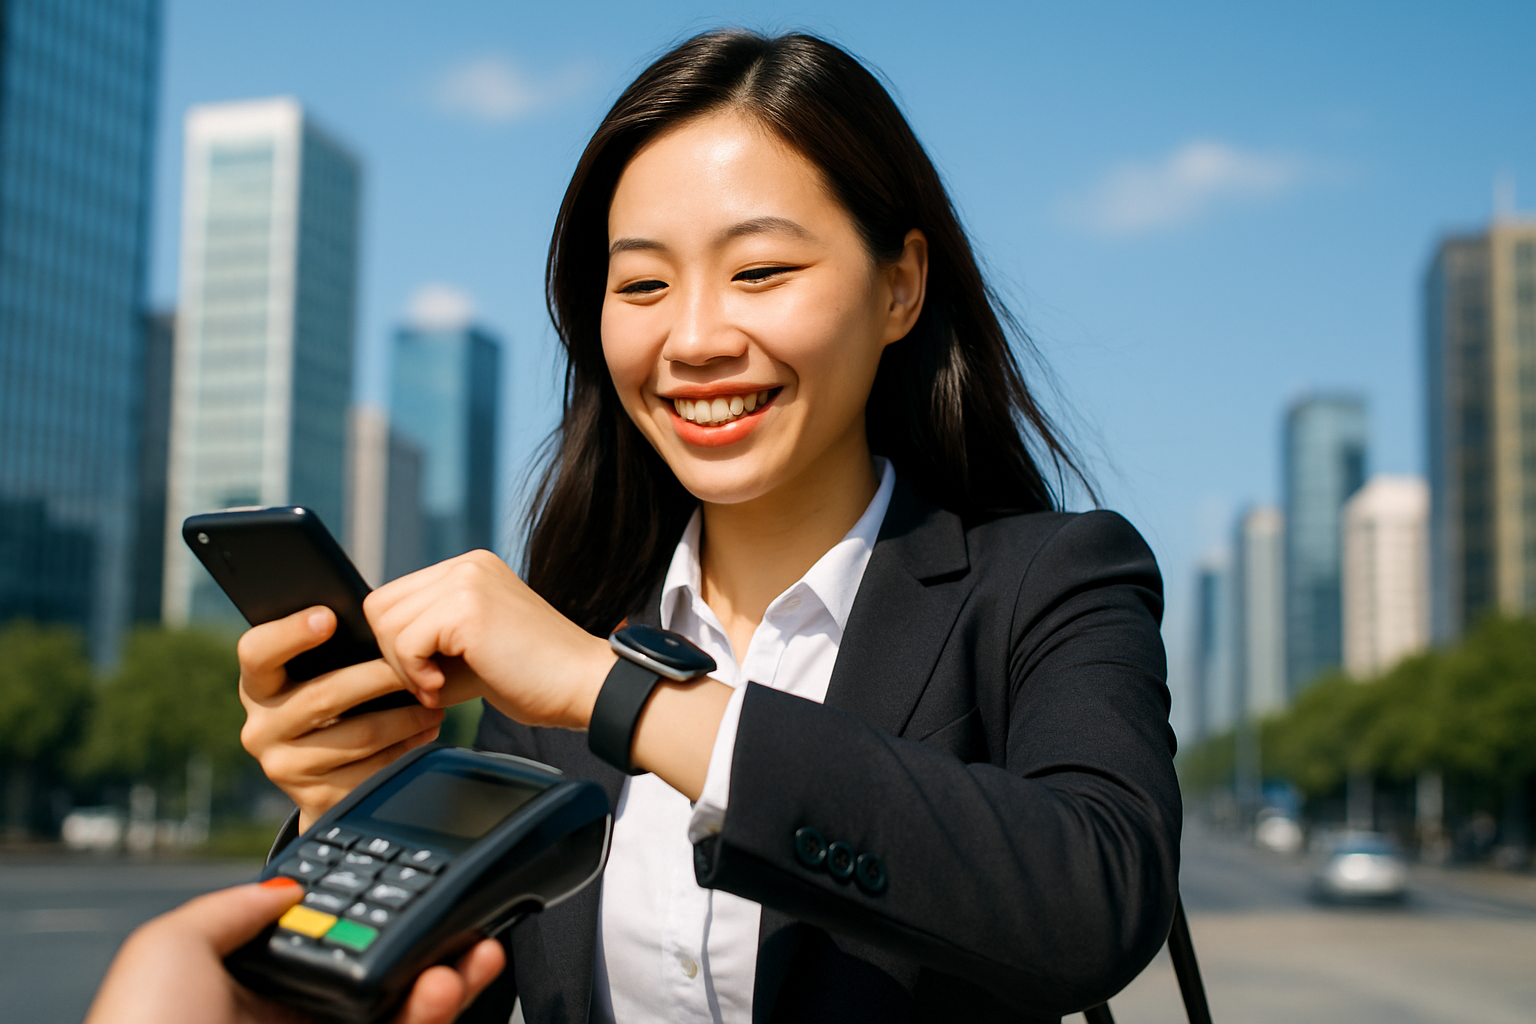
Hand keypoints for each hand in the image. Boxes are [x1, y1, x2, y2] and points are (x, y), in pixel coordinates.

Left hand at [85, 878, 505, 1023]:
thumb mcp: (169, 947)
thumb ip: (232, 907)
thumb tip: (287, 883)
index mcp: (255, 986)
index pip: (337, 935)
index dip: (381, 909)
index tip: (417, 881)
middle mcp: (298, 1018)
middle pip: (388, 971)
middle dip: (437, 941)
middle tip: (472, 916)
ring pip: (410, 1009)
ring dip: (452, 975)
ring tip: (475, 950)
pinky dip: (436, 1010)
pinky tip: (444, 983)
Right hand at [238, 606, 446, 826]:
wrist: (321, 779)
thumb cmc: (329, 704)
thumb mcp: (315, 678)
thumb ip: (331, 654)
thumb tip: (380, 623)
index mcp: (257, 687)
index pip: (256, 653)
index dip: (290, 634)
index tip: (329, 617)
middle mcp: (261, 728)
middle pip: (324, 696)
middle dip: (380, 678)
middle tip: (419, 665)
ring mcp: (286, 767)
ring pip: (358, 736)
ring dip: (405, 718)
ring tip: (435, 703)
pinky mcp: (318, 798)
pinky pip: (372, 770)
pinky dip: (406, 749)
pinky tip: (426, 732)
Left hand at [364, 550, 615, 730]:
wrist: (584, 686)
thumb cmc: (533, 677)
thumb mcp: (471, 647)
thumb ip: (430, 639)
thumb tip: (375, 653)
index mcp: (469, 569)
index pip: (394, 597)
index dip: (398, 642)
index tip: (428, 675)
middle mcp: (466, 565)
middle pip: (381, 606)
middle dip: (394, 656)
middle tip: (429, 686)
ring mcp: (467, 581)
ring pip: (387, 624)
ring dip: (405, 668)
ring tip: (439, 689)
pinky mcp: (467, 608)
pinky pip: (406, 643)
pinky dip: (416, 675)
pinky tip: (445, 690)